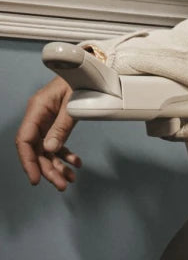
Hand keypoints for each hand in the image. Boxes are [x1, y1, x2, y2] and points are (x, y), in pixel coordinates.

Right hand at [15, 76, 81, 190]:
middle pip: (37, 149)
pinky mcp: (57, 124)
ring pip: (47, 150)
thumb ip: (61, 126)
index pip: (24, 140)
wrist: (90, 73)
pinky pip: (58, 144)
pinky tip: (77, 164)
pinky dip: (66, 156)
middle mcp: (39, 117)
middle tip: (61, 185)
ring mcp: (47, 122)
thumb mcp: (72, 104)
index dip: (28, 161)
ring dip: (58, 166)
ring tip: (70, 180)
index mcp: (37, 109)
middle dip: (48, 169)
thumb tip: (50, 149)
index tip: (36, 179)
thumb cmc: (80, 81)